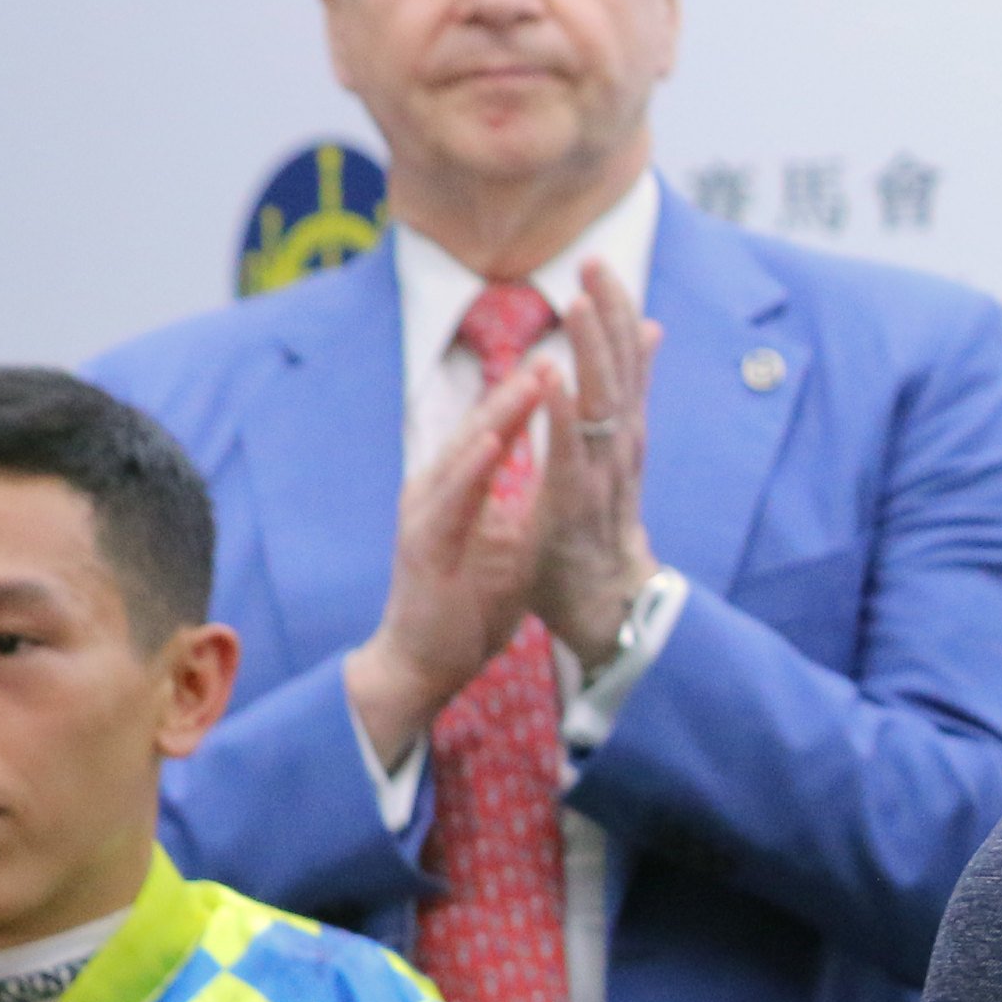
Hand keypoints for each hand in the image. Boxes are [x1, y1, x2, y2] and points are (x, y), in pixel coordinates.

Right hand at [343, 364, 553, 765]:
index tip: (578, 356)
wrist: (427, 660)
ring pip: (466, 450)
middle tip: (561, 341)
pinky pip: (451, 500)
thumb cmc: (470, 599)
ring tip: (535, 375)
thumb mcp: (511, 539)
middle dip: (525, 382)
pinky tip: (493, 441)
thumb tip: (560, 462)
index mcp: (465, 483)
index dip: (539, 390)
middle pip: (486, 424)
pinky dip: (473, 467)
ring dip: (501, 412)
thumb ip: (527, 495)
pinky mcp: (423, 544)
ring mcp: (429, 512)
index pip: (504, 426)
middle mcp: (443, 486)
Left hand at [528, 259, 663, 656]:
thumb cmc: (600, 531)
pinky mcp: (576, 506)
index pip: (625, 361)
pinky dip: (564, 417)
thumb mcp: (617, 453)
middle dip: (608, 316)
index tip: (600, 263)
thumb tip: (649, 331)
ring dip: (592, 354)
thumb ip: (629, 392)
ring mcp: (602, 476)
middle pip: (620, 371)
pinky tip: (554, 382)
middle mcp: (621, 448)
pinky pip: (570, 455)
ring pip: (602, 404)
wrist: (607, 607)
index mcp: (625, 434)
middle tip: (594, 263)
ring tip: (580, 305)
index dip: (616, 312)